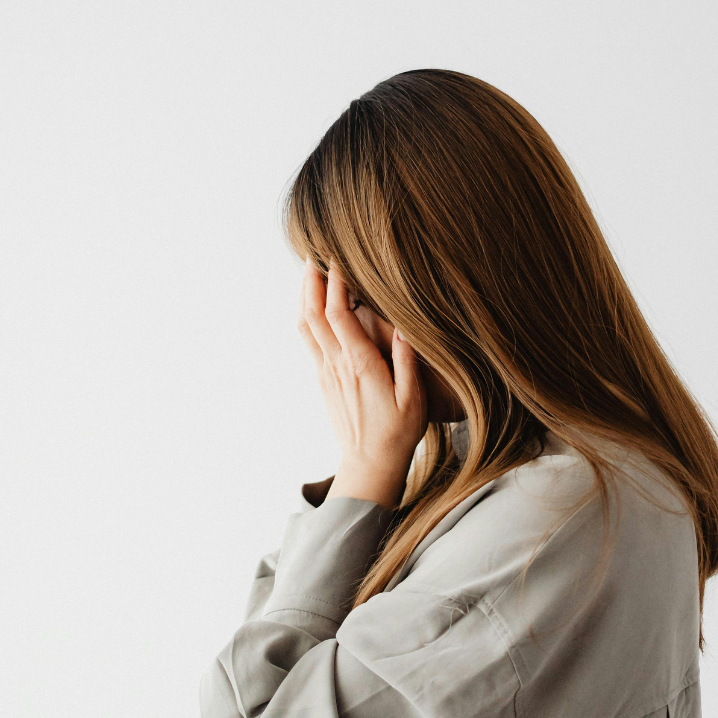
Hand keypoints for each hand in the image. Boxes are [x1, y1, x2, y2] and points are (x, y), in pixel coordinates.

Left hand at [297, 259, 427, 507]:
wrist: (369, 464)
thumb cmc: (397, 432)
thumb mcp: (413, 398)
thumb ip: (408, 361)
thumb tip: (406, 327)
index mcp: (359, 363)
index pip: (338, 313)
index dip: (335, 283)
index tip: (337, 258)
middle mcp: (336, 364)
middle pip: (313, 313)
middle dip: (311, 280)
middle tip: (313, 253)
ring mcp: (326, 371)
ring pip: (305, 325)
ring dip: (304, 296)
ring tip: (308, 271)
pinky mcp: (324, 379)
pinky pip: (309, 340)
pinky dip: (308, 315)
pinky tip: (314, 305)